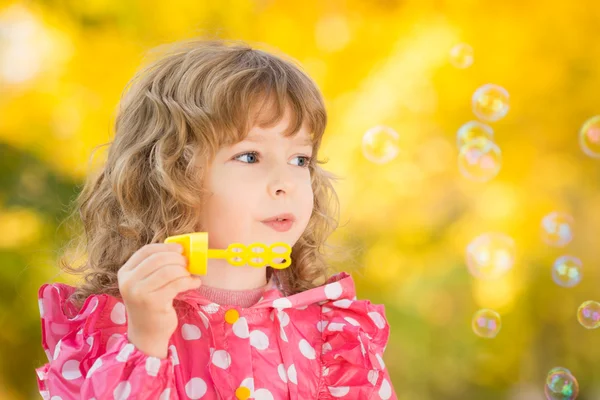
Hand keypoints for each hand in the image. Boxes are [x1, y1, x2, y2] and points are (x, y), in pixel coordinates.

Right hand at [117, 242, 201, 357]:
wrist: (146, 334)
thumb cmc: (150, 305)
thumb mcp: (146, 283)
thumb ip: (156, 267)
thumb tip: (180, 250)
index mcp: (125, 273)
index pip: (146, 251)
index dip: (165, 247)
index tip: (180, 249)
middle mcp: (128, 282)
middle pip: (158, 259)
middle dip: (177, 259)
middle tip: (188, 264)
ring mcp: (139, 293)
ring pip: (168, 271)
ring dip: (184, 271)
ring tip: (190, 276)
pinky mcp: (153, 303)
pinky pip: (176, 284)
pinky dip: (189, 281)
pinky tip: (194, 283)